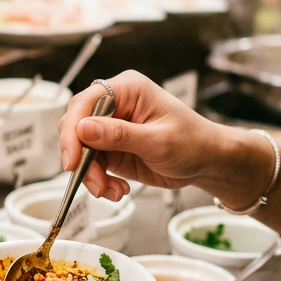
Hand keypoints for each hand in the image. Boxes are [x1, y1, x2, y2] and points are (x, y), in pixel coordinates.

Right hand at [57, 71, 235, 200]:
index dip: (73, 130)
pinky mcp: (111, 148)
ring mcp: (111, 127)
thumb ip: (120, 135)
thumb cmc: (193, 142)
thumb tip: (84, 128)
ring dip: (91, 175)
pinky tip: (118, 190)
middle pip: (76, 126)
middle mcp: (115, 105)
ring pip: (81, 150)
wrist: (208, 162)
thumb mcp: (159, 141)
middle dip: (81, 158)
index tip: (72, 160)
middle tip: (95, 183)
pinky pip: (92, 165)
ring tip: (111, 191)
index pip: (85, 102)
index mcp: (127, 89)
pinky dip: (100, 181)